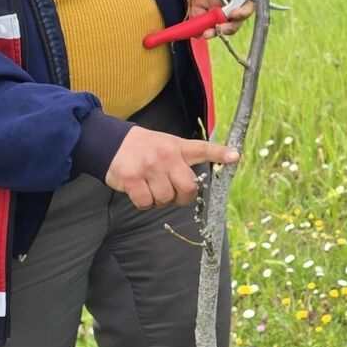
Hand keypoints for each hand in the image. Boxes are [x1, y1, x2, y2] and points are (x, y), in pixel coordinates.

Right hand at [105, 125, 238, 208]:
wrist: (111, 142)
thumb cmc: (145, 148)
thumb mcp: (167, 144)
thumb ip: (183, 159)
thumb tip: (196, 183)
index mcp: (178, 147)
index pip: (203, 149)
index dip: (220, 153)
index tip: (235, 157)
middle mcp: (166, 156)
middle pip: (188, 187)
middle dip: (183, 197)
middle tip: (174, 193)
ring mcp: (149, 168)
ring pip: (166, 199)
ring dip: (161, 201)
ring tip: (152, 187)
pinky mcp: (133, 179)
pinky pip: (147, 204)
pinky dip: (145, 203)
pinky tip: (140, 191)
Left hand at [185, 0, 252, 36]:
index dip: (245, 9)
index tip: (235, 13)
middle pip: (236, 17)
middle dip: (229, 26)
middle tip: (219, 28)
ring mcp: (214, 2)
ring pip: (219, 23)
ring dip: (214, 31)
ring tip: (205, 33)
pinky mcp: (199, 6)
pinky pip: (200, 22)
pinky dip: (197, 30)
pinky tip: (192, 31)